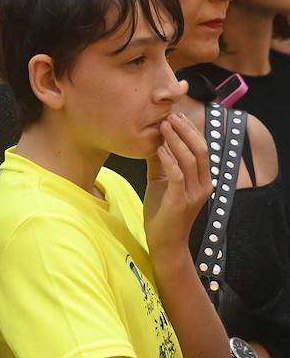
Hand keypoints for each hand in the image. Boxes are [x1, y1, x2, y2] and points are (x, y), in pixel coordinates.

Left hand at [143, 109, 208, 260]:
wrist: (164, 242)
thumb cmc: (162, 211)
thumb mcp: (161, 182)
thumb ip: (160, 162)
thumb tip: (153, 139)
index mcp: (202, 179)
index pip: (201, 148)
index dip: (190, 130)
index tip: (175, 115)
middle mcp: (203, 185)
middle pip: (200, 150)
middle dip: (185, 130)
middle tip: (170, 115)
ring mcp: (193, 194)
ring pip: (190, 160)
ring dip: (176, 140)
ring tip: (163, 126)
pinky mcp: (180, 202)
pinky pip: (177, 176)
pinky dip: (169, 160)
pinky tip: (159, 148)